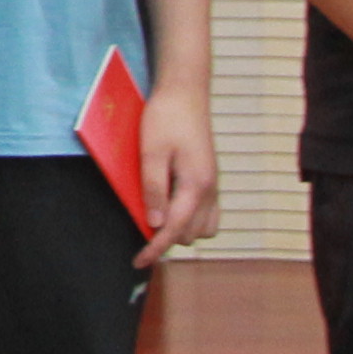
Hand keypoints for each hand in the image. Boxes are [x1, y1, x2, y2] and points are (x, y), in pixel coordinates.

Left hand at [134, 85, 223, 265]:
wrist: (185, 93)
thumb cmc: (165, 119)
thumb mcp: (151, 152)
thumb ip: (153, 189)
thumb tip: (154, 223)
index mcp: (196, 185)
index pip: (175, 229)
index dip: (155, 247)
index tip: (139, 260)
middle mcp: (210, 189)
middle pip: (191, 233)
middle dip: (166, 238)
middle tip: (139, 231)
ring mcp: (213, 185)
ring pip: (203, 227)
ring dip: (181, 230)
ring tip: (155, 220)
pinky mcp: (210, 178)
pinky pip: (207, 213)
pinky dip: (191, 219)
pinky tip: (172, 209)